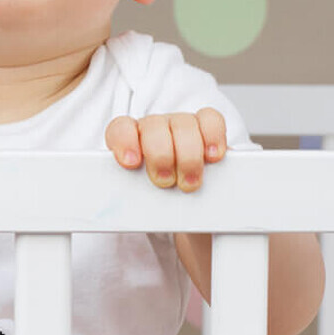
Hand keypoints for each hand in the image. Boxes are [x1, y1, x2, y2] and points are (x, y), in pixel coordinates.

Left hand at [104, 108, 226, 191]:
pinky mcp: (206, 126)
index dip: (125, 142)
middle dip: (161, 155)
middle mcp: (153, 128)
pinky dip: (213, 137)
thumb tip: (127, 214)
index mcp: (129, 140)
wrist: (182, 199)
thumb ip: (132, 199)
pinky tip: (212, 157)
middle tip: (165, 182)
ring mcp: (179, 124)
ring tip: (189, 182)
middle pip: (154, 126)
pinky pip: (211, 120)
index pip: (120, 129)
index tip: (131, 163)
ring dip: (188, 156)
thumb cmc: (155, 197)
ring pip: (183, 124)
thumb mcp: (140, 199)